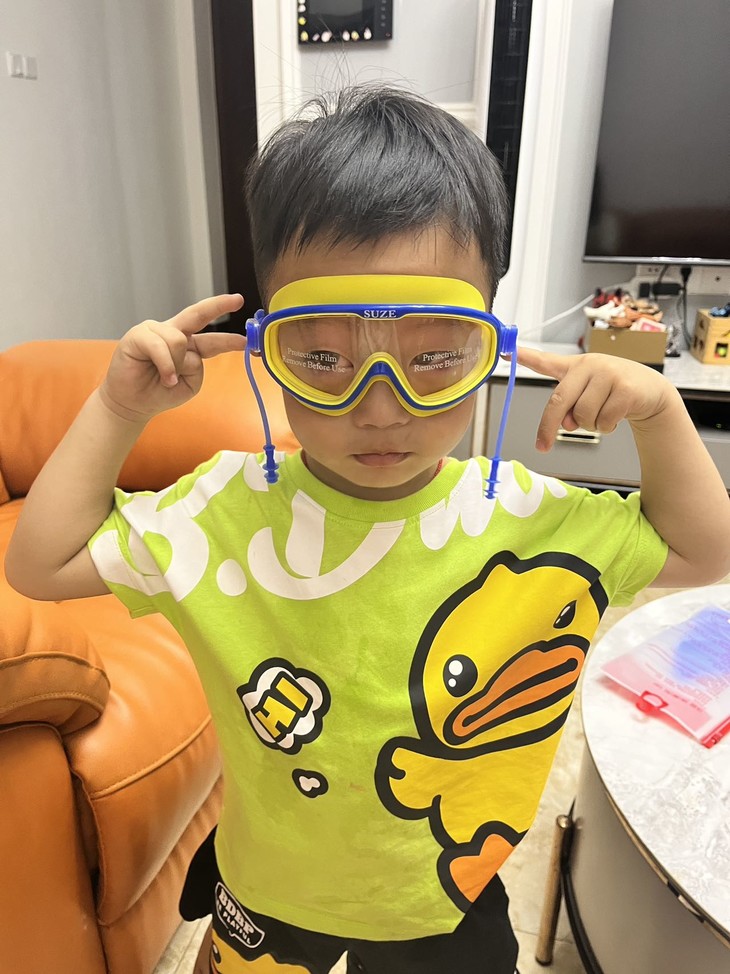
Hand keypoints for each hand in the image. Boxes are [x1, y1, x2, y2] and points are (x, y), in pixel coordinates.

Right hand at [99, 294, 245, 422]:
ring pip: (179, 340)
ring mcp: (155, 331)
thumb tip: (189, 351)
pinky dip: (166, 366)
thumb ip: (197, 368)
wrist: (132, 403)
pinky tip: (164, 378)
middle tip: (237, 299)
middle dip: (218, 305)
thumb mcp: (189, 385)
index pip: (211, 339)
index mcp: (188, 346)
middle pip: (198, 314)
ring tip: (167, 379)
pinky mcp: (138, 335)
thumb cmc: (159, 392)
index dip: (228, 340)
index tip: (245, 340)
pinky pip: (161, 347)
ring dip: (176, 365)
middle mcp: (173, 333)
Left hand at [516, 348, 674, 451]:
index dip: (526, 357)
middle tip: (542, 446)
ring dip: (590, 426)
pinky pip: (603, 421)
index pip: (547, 361)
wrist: (652, 391)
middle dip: (548, 427)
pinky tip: (618, 415)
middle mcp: (589, 365)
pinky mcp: (625, 388)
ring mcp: (608, 374)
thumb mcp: (588, 395)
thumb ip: (569, 408)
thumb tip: (565, 424)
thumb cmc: (614, 392)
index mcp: (576, 366)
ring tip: (604, 414)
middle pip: (559, 401)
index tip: (507, 351)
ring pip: (582, 416)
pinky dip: (608, 427)